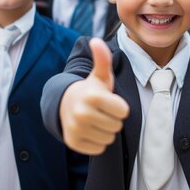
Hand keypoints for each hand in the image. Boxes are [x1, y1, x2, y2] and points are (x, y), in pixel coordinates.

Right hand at [59, 38, 129, 154]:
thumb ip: (103, 59)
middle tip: (101, 111)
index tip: (108, 101)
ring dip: (106, 131)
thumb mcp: (100, 75)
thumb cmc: (91, 89)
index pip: (124, 112)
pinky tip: (89, 130)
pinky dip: (97, 141)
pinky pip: (99, 149)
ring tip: (96, 119)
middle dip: (112, 119)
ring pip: (109, 139)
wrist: (65, 104)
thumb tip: (97, 40)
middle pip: (117, 126)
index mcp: (93, 96)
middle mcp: (82, 113)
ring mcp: (76, 129)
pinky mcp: (73, 143)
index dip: (119, 107)